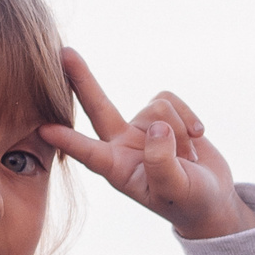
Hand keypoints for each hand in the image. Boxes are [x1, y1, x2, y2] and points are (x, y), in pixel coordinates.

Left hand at [41, 49, 254, 240]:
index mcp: (118, 169)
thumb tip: (157, 128)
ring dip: (179, 130)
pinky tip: (197, 138)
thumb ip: (163, 164)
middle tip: (63, 52)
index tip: (43, 129)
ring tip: (188, 158)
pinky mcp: (162, 116)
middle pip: (98, 107)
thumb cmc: (189, 202)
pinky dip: (189, 117)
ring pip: (157, 107)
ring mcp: (141, 129)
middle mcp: (123, 145)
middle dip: (82, 80)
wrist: (211, 198)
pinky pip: (172, 100)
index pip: (89, 153)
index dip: (67, 141)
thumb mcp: (176, 189)